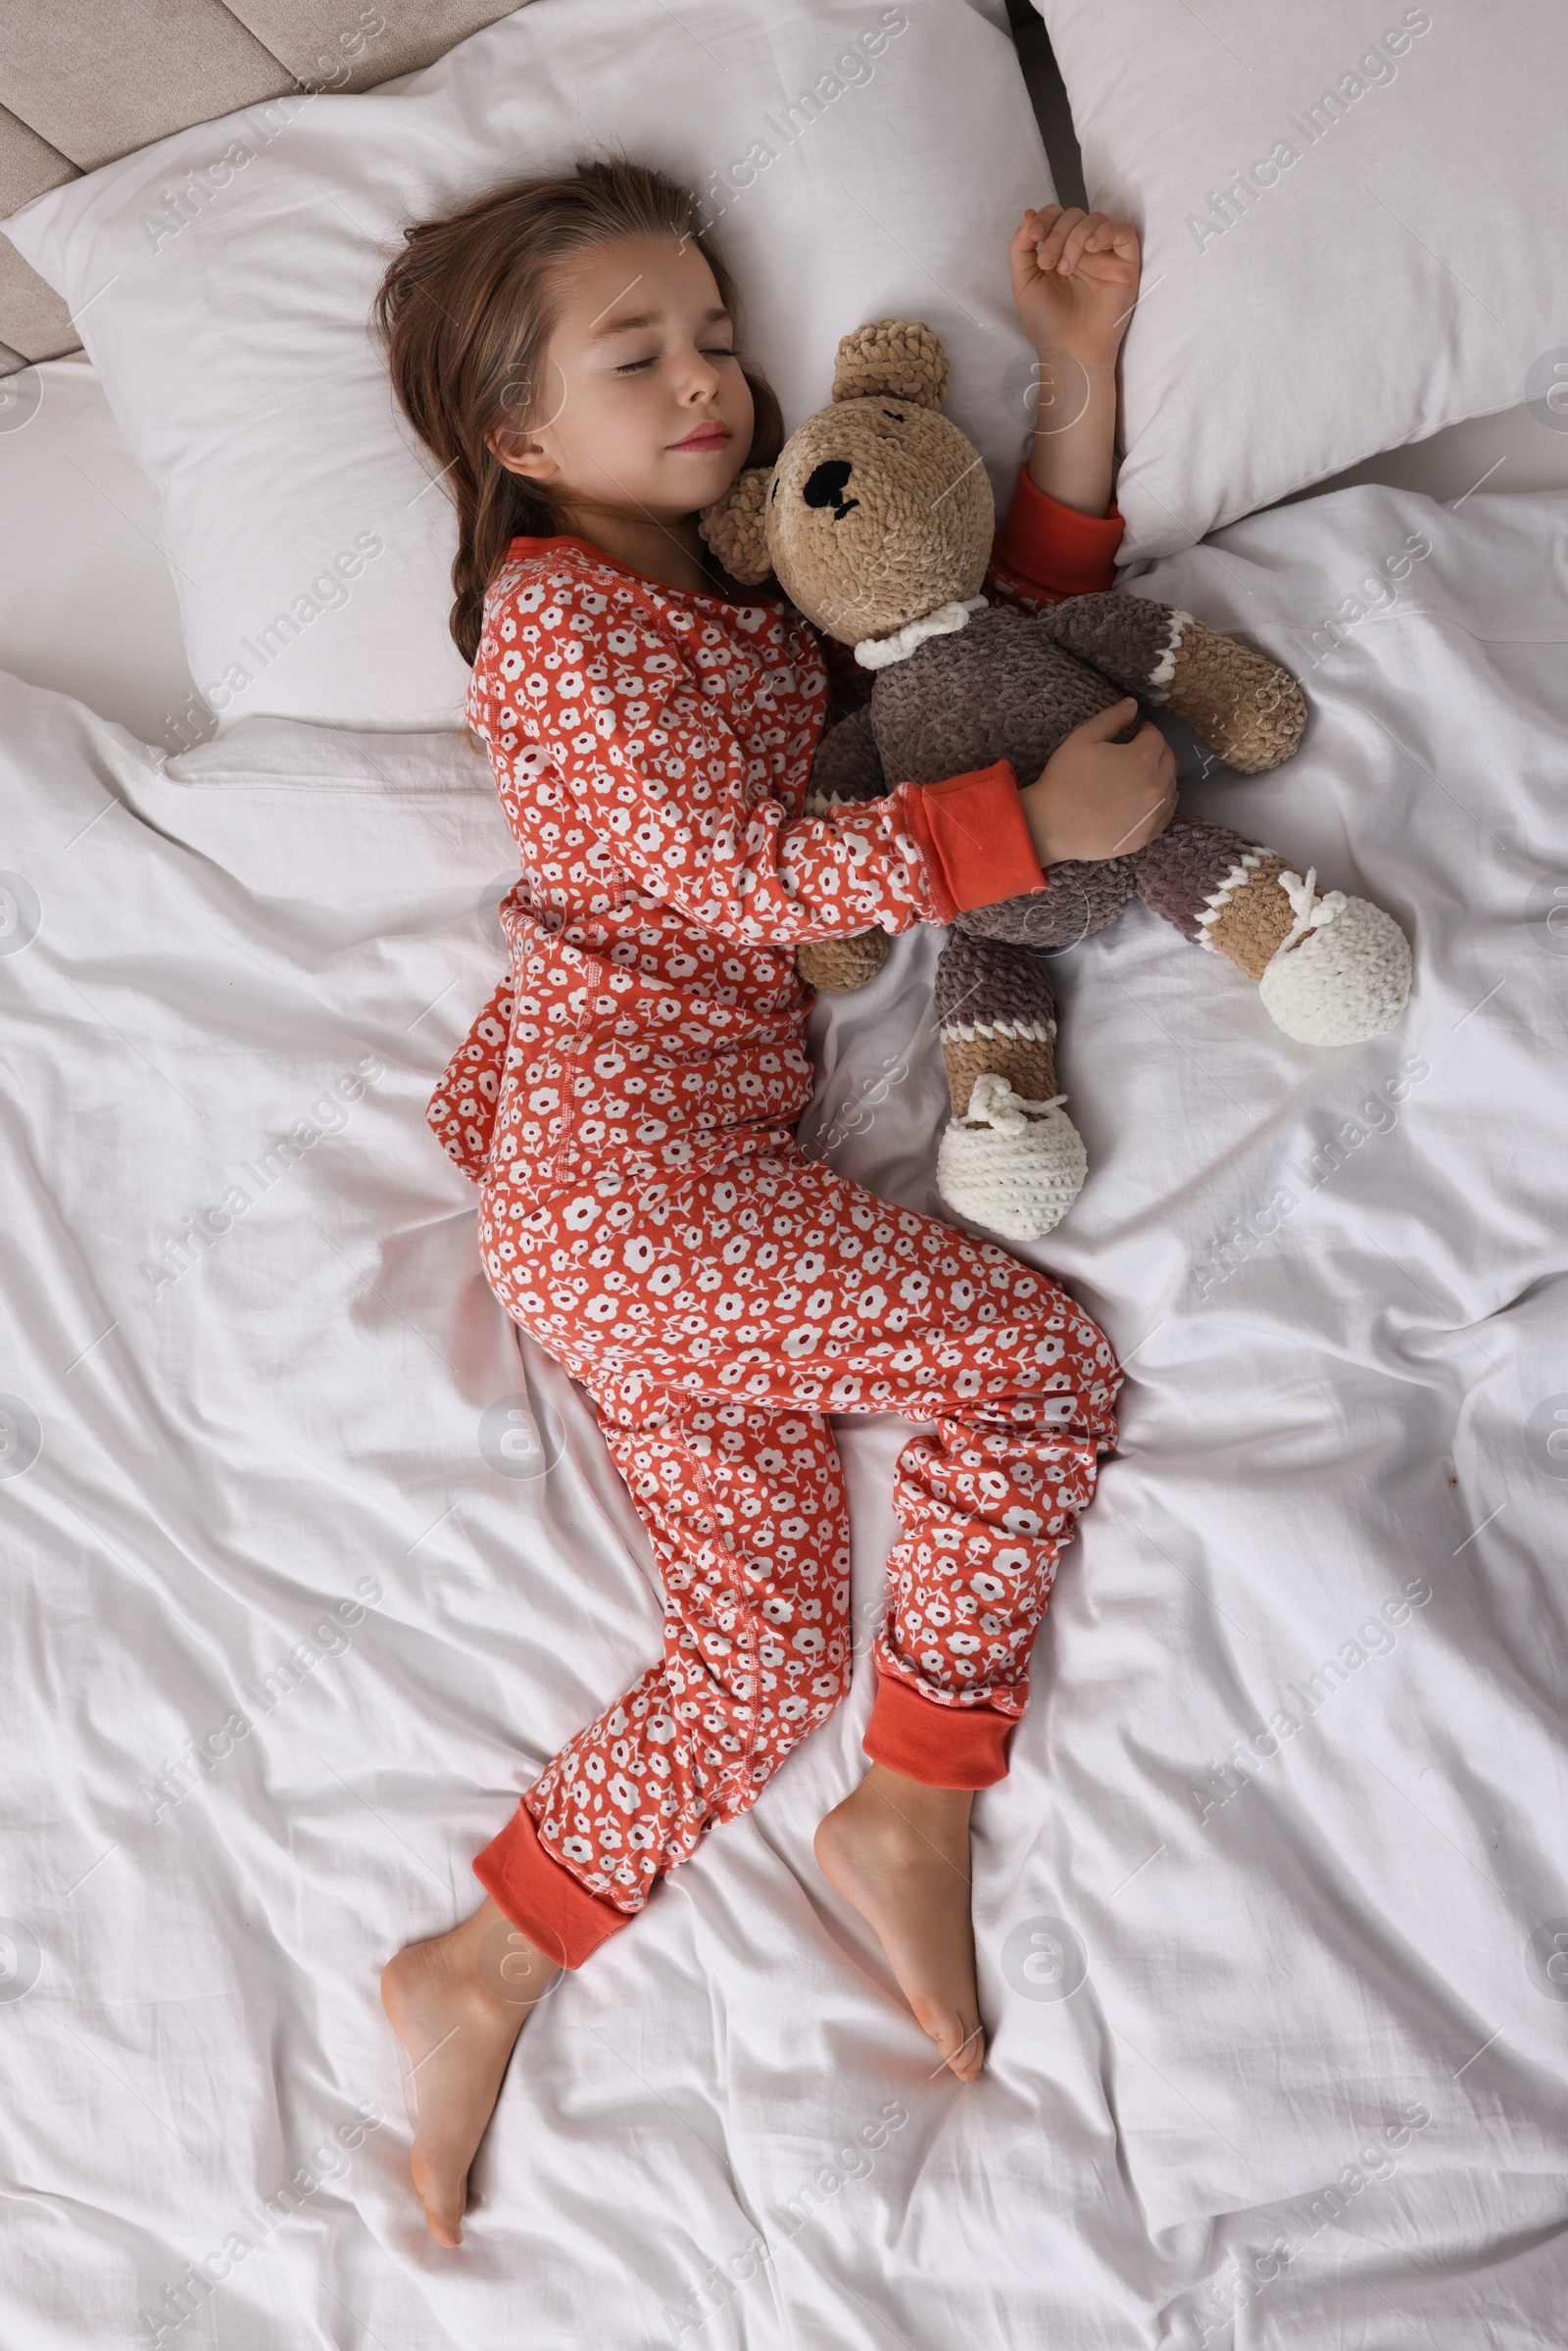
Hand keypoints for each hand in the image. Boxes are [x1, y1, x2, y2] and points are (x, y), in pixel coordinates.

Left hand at [1010, 206, 1142, 374]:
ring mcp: (1106, 255)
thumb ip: (1021, 248)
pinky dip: (1106, 232)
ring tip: (1066, 269)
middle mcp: (1084, 249)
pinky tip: (1091, 249)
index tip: (1033, 237)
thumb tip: (1028, 214)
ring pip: (1096, 220)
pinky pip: (1124, 231)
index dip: (1045, 218)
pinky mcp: (1126, 264)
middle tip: (1048, 265)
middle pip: (1074, 215)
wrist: (1069, 352)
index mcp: (1060, 249)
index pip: (1056, 215)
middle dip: (1057, 234)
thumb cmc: (1047, 322)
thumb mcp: (1024, 281)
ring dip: (1075, 238)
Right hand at [1019, 699, 1176, 867]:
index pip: (1156, 737)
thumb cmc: (1065, 778)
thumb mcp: (1084, 738)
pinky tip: (1152, 796)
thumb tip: (1133, 703)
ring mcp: (1153, 814)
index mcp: (1142, 758)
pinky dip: (1165, 800)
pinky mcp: (1147, 835)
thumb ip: (1112, 717)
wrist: (1052, 824)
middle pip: (1169, 760)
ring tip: (1146, 772)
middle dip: (1158, 750)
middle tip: (1143, 749)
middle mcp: (1155, 785)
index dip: (1147, 730)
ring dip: (1163, 773)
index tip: (1139, 730)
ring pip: (1171, 786)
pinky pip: (1167, 813)